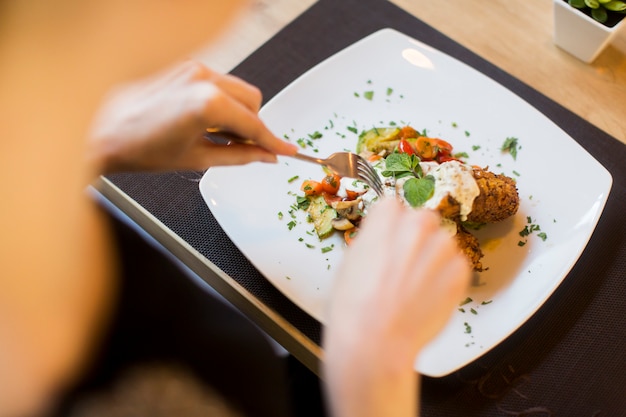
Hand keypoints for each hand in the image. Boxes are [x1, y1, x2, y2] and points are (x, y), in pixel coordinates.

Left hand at [88, 60, 296, 173]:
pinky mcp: (184, 68)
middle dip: (253, 126)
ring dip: (237, 114)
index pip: (254, 124)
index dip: (273, 141)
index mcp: (208, 103)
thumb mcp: (197, 159)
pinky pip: (218, 84)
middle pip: (252, 101)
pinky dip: (221, 103)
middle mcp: (202, 79)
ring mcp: (192, 69)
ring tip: (217, 137)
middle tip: (244, 149)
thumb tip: (264, 156)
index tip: (286, 150)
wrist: (100, 131)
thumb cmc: (138, 147)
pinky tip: (205, 122)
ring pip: (237, 90)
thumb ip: (239, 156)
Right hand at [322, 198, 470, 416]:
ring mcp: (443, 247)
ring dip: (434, 259)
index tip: (389, 243)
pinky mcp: (461, 272)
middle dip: (417, 239)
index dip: (391, 227)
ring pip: (443, 243)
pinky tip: (428, 298)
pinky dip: (447, 280)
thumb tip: (385, 241)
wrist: (375, 343)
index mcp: (386, 216)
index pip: (395, 207)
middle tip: (405, 267)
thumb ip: (374, 240)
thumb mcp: (350, 261)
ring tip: (416, 288)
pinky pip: (457, 267)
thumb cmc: (353, 307)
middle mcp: (417, 223)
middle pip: (424, 220)